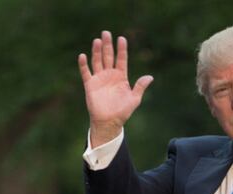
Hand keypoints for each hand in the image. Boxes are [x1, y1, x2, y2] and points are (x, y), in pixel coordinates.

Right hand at [78, 30, 153, 146]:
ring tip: (97, 40)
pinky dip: (83, 64)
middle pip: (108, 56)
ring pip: (97, 61)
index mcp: (121, 76)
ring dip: (96, 51)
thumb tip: (150, 77)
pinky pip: (86, 72)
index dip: (121, 49)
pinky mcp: (90, 85)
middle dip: (107, 45)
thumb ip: (140, 87)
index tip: (122, 39)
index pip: (121, 59)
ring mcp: (99, 79)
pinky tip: (83, 56)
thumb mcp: (134, 99)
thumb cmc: (123, 111)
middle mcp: (109, 75)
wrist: (109, 122)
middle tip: (106, 33)